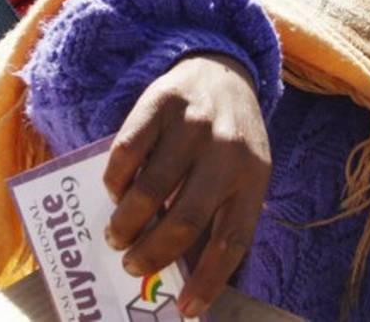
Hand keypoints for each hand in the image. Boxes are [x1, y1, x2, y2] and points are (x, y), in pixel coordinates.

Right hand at [103, 55, 270, 317]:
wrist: (221, 71)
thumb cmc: (229, 139)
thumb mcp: (241, 172)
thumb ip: (217, 213)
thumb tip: (183, 276)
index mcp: (254, 176)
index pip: (234, 239)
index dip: (210, 279)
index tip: (185, 309)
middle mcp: (228, 150)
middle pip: (186, 220)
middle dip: (152, 253)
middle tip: (133, 265)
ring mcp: (194, 124)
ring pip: (150, 190)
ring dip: (126, 223)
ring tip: (118, 234)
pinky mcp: (161, 103)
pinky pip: (127, 153)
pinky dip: (115, 182)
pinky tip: (115, 192)